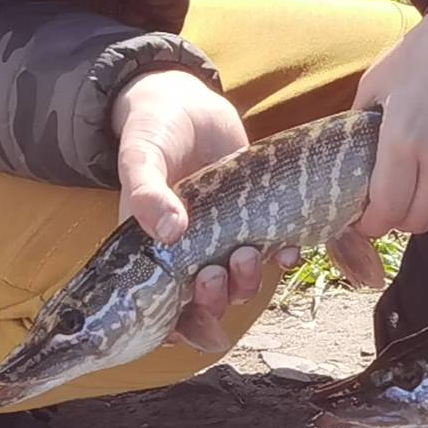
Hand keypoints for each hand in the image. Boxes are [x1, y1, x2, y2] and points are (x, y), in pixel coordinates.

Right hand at [112, 68, 263, 351]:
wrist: (187, 101)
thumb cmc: (152, 131)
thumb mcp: (140, 158)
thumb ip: (146, 193)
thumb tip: (169, 232)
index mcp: (153, 250)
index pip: (161, 308)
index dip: (176, 326)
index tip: (189, 320)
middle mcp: (189, 252)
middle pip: (205, 300)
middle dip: (215, 297)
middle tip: (216, 272)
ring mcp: (224, 237)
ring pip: (239, 282)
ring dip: (246, 280)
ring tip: (248, 255)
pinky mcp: (256, 218)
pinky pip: (271, 252)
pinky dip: (281, 258)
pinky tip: (287, 250)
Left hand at [349, 0, 427, 241]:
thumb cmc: (426, 49)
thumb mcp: (378, 81)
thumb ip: (360, 124)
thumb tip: (348, 158)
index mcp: (402, 139)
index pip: (386, 211)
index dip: (372, 224)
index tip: (366, 217)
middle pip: (418, 221)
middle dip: (399, 217)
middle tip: (394, 200)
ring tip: (425, 188)